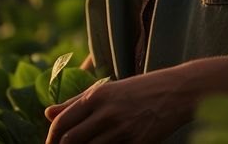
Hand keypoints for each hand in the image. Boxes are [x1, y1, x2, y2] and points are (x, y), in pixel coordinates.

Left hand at [44, 56, 227, 143]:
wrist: (180, 91)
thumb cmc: (143, 89)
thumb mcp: (110, 89)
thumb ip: (77, 101)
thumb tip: (47, 112)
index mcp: (97, 95)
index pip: (60, 124)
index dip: (52, 139)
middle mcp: (106, 111)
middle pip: (69, 141)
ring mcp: (121, 129)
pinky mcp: (136, 142)